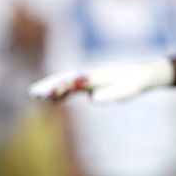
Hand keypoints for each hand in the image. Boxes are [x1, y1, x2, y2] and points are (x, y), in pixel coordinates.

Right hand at [28, 57, 173, 102]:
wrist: (142, 74)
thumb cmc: (134, 83)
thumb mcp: (125, 90)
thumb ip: (109, 94)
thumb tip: (92, 98)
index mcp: (97, 75)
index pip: (74, 80)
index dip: (60, 86)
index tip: (49, 94)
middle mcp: (90, 74)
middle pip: (66, 78)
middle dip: (50, 85)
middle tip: (34, 93)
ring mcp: (90, 78)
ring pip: (67, 82)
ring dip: (53, 88)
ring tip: (38, 97)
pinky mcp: (92, 83)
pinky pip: (73, 87)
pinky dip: (62, 92)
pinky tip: (54, 101)